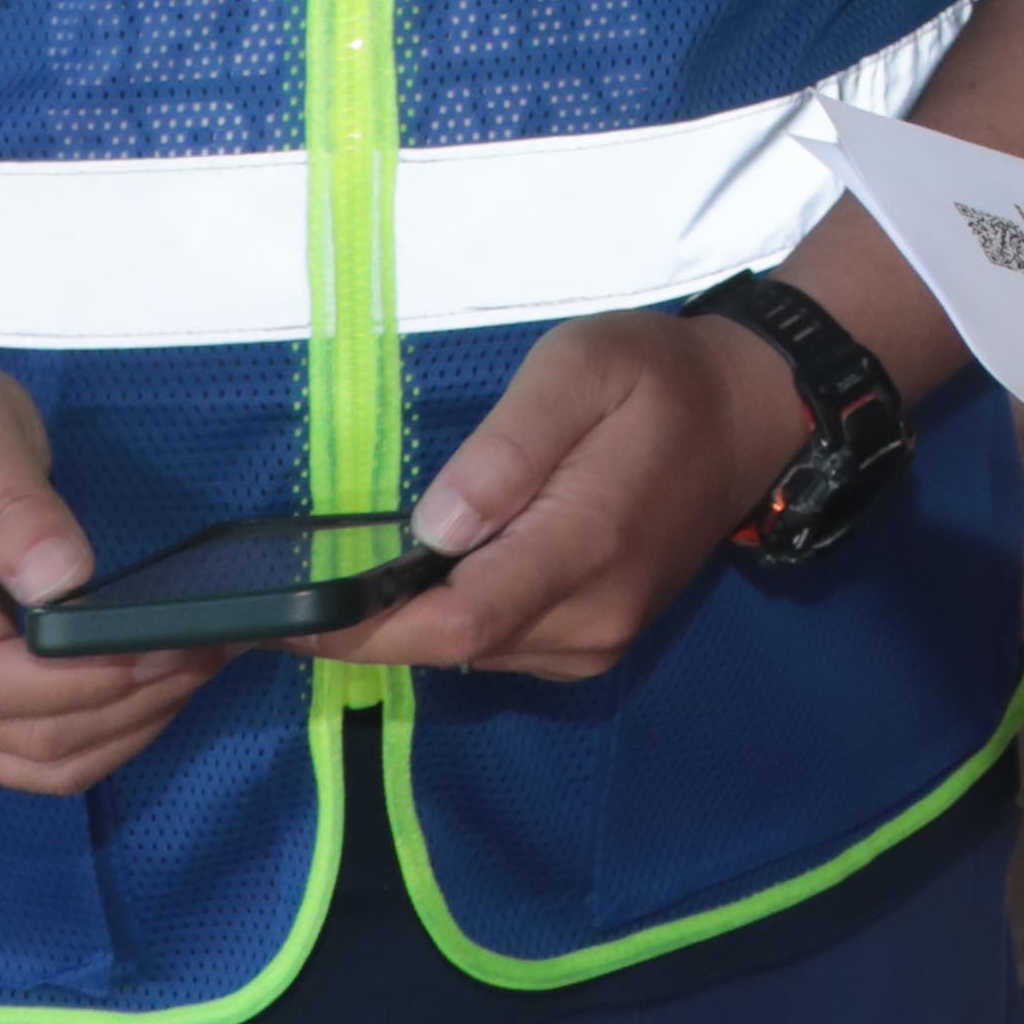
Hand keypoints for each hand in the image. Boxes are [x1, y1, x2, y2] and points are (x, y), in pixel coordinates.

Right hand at [0, 358, 223, 795]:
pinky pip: (17, 753)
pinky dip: (92, 733)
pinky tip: (144, 684)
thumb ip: (15, 503)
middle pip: (24, 741)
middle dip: (133, 707)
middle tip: (215, 647)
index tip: (179, 642)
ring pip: (27, 765)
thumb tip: (65, 577)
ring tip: (196, 666)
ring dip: (124, 731)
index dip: (94, 682)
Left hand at [327, 312, 804, 681]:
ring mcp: (596, 642)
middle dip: (362, 626)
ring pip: (466, 654)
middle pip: (447, 646)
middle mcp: (591, 618)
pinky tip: (431, 574)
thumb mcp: (581, 369)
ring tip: (350, 573)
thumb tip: (433, 527)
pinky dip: (448, 622)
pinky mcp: (593, 646)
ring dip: (404, 624)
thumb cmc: (658, 378)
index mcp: (588, 547)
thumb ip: (510, 446)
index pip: (453, 619)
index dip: (357, 628)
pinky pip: (496, 649)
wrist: (749, 415)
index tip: (274, 617)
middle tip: (282, 589)